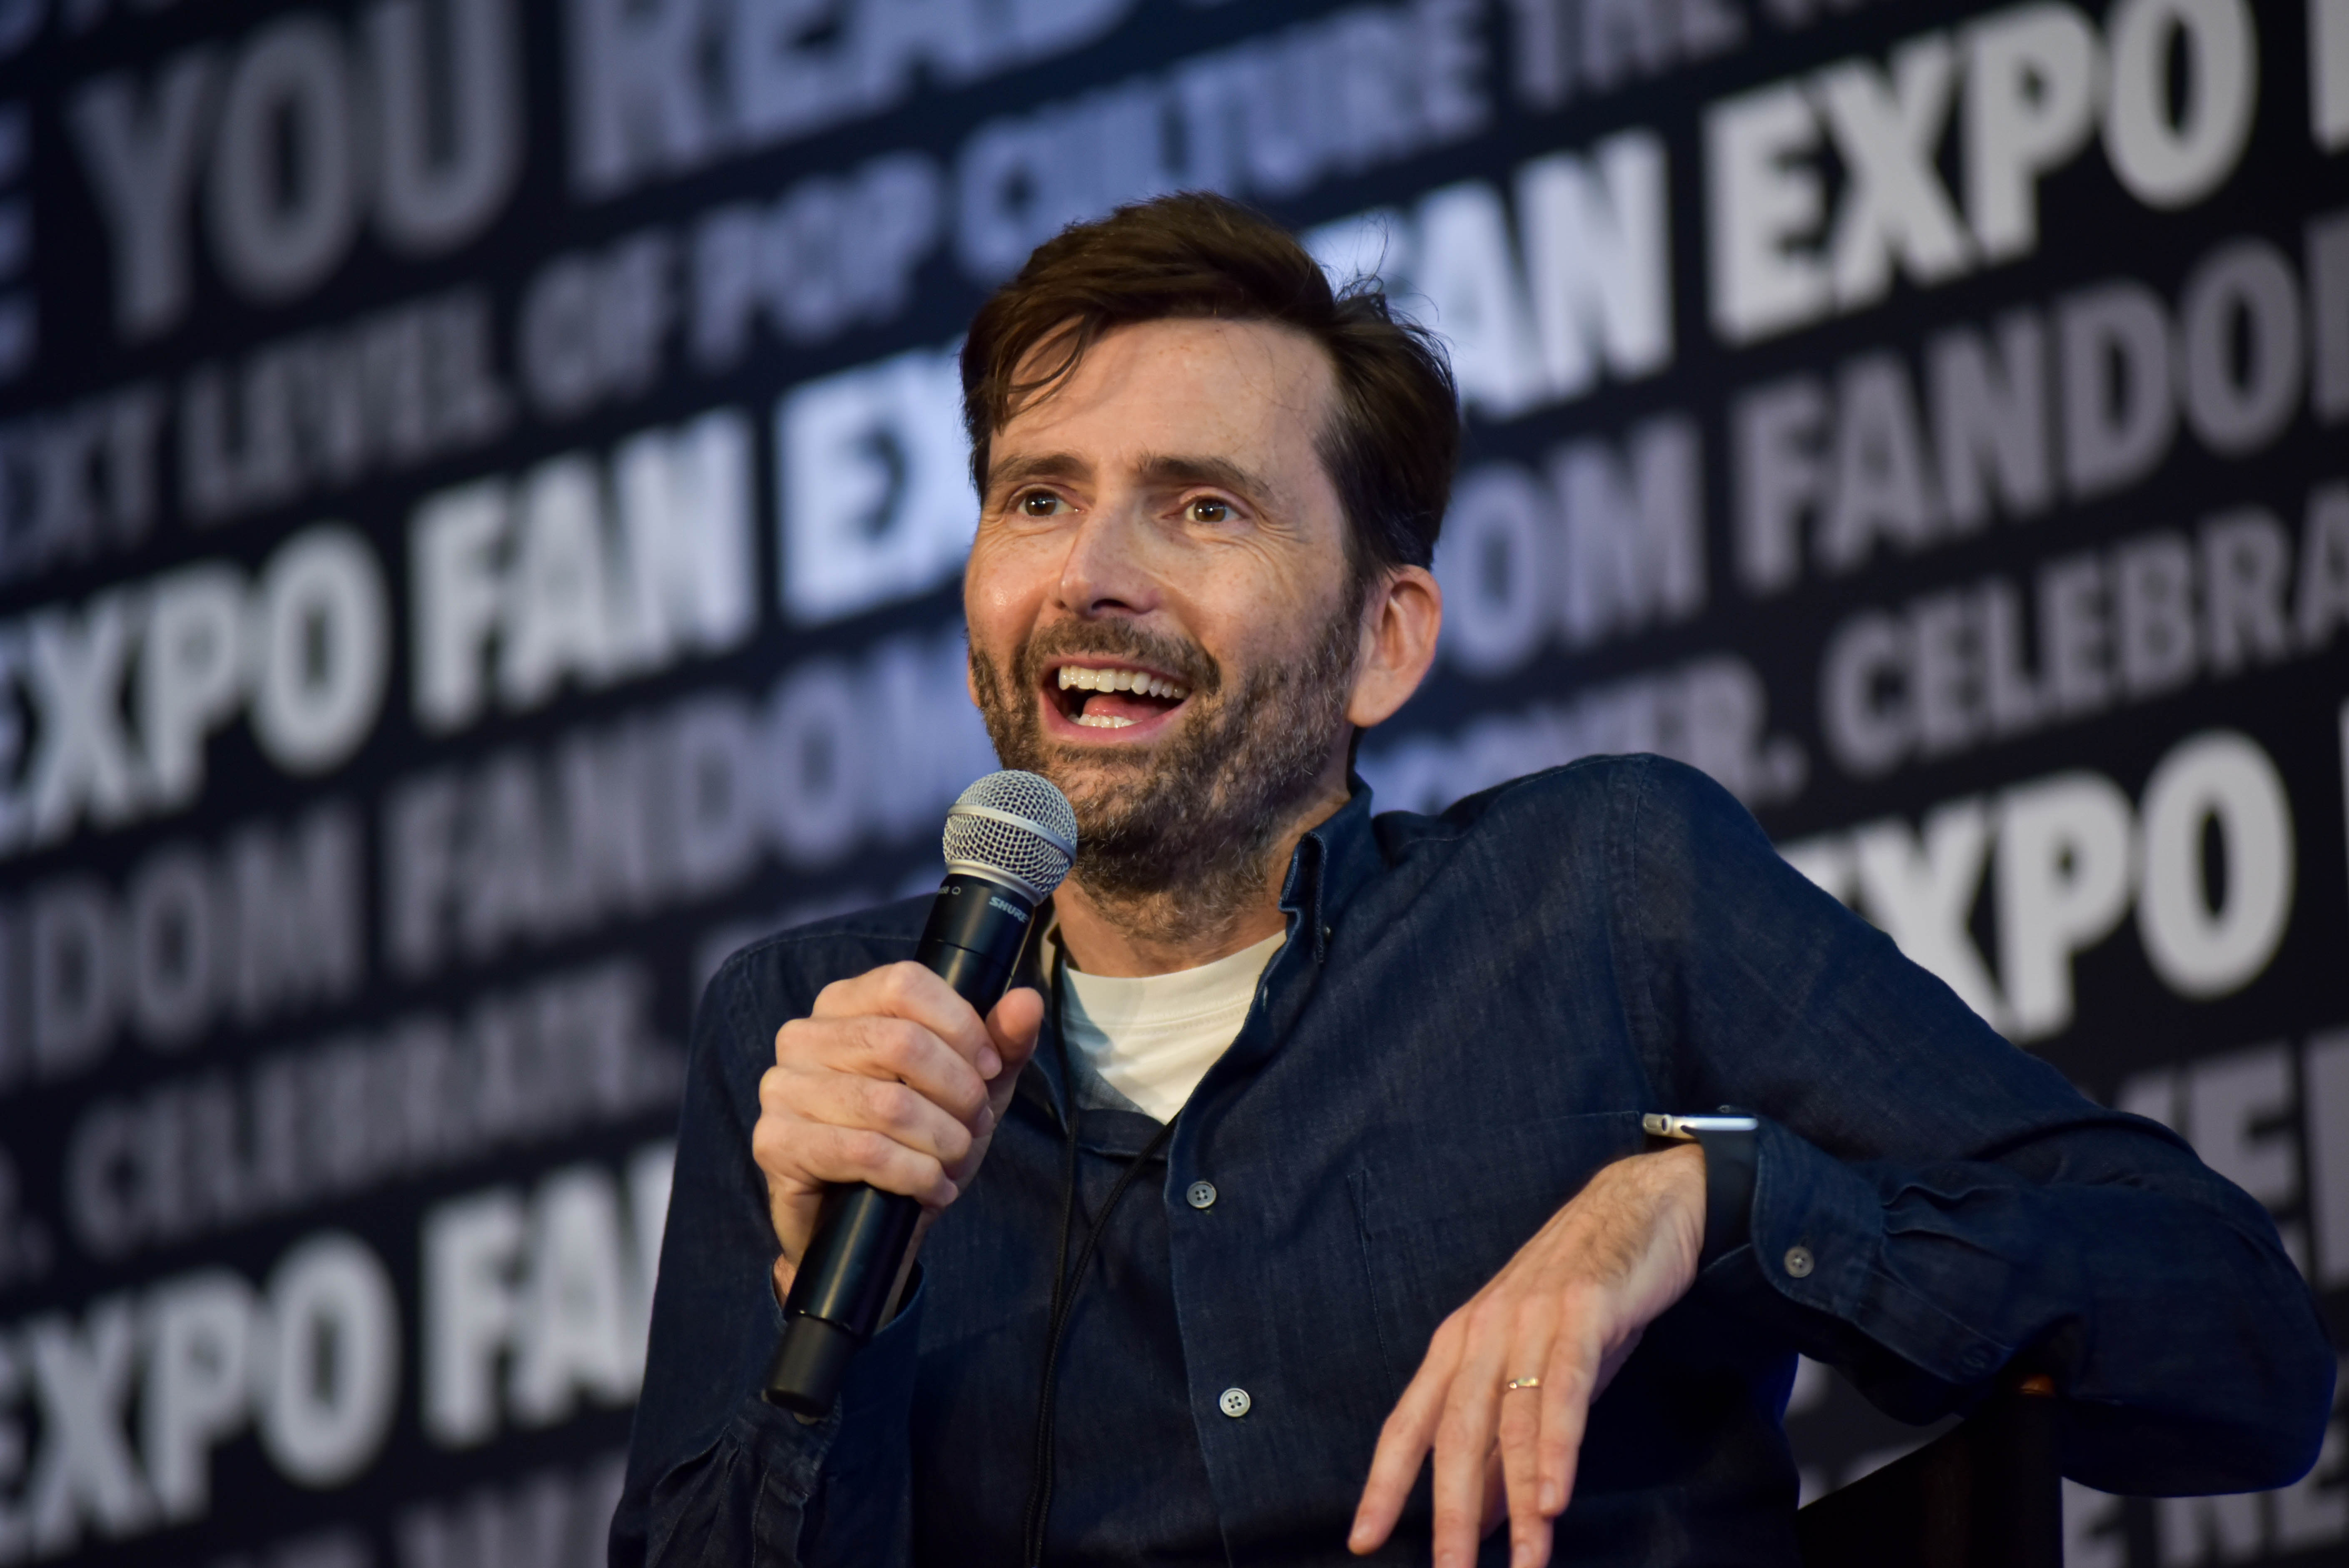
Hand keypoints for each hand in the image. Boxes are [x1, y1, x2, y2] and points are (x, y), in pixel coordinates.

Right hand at [753, 962, 1044, 1300]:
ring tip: (955, 1157)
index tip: (989, 1069)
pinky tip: (932, 1188)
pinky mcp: (776, 1141)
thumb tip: (1027, 1002)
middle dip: (958, 1090)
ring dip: (941, 1139)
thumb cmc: (918, 1138)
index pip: (905, 984)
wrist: (873, 1221)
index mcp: (844, 1003)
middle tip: (976, 1122)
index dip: (961, 1025)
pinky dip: (914, 1175)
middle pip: (902, 1042)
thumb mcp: (970, 1086)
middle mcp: (803, 1036)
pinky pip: (864, 1151)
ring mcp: (782, 1088)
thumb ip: (1002, 1043)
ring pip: (887, 1103)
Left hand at [1348, 1144, 1707, 1567]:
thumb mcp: (1533, 1373)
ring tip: (1524, 1564)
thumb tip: (1476, 1515)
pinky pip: (1564, 1392)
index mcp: (1458, 1345)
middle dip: (1448, 1514)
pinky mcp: (1582, 1314)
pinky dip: (1555, 1450)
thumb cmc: (1581, 1303)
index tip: (1361, 1539)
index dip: (1385, 1484)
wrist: (1637, 1210)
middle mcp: (1482, 1333)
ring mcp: (1530, 1320)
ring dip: (1516, 1502)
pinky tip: (1552, 1500)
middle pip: (1453, 1434)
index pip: (1408, 1424)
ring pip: (1511, 1424)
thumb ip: (1500, 1440)